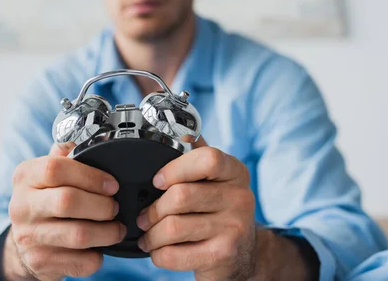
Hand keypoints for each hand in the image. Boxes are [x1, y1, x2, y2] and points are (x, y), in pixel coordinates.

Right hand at [3, 141, 126, 280]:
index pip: (55, 168)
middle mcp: (21, 206)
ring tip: (117, 228)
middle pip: (67, 201)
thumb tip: (88, 138)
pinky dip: (97, 256)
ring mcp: (28, 236)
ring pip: (77, 235)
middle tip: (115, 207)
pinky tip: (100, 248)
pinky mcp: (39, 262)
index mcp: (25, 176)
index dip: (90, 176)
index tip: (112, 184)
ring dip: (107, 232)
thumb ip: (65, 155)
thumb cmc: (44, 200)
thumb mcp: (47, 172)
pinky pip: (80, 261)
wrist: (23, 243)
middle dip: (102, 205)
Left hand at [136, 137, 256, 280]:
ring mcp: (235, 227)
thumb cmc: (220, 212)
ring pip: (173, 227)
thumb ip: (197, 156)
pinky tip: (158, 251)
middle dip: (153, 209)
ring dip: (151, 234)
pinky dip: (158, 254)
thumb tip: (178, 132)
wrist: (244, 254)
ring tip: (148, 235)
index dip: (175, 168)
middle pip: (181, 196)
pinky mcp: (224, 255)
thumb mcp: (216, 180)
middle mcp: (240, 197)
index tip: (157, 181)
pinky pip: (175, 254)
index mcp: (235, 172)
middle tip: (143, 217)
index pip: (207, 159)